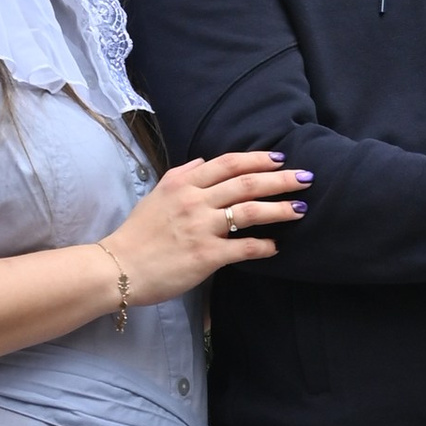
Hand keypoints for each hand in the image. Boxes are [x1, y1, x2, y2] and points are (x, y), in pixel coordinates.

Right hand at [104, 151, 304, 302]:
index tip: (280, 158)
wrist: (119, 267)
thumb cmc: (138, 234)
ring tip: (301, 209)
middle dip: (280, 179)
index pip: (228, 163)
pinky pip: (244, 248)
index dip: (257, 159)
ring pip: (250, 211)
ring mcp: (202, 228)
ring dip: (280, 208)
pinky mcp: (207, 256)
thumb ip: (182, 175)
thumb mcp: (156, 195)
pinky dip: (264, 246)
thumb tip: (206, 159)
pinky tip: (276, 247)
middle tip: (306, 178)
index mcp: (183, 184)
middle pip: (247, 183)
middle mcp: (195, 201)